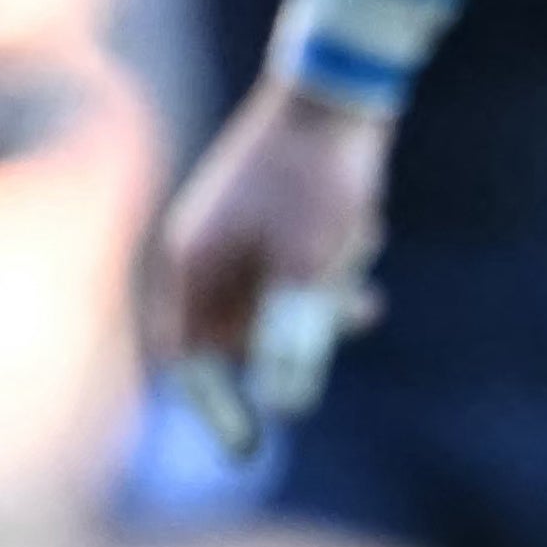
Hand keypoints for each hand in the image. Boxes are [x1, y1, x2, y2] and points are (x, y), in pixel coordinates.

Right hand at [147, 82, 393, 451]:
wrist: (340, 96)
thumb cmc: (318, 183)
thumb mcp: (310, 272)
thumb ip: (294, 339)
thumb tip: (286, 406)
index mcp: (190, 265)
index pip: (185, 361)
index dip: (214, 409)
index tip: (248, 451)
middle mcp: (201, 255)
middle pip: (237, 341)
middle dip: (294, 337)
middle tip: (346, 305)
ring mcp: (233, 240)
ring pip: (276, 312)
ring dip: (322, 303)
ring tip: (355, 250)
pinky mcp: (270, 228)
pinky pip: (298, 281)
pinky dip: (331, 274)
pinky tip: (361, 234)